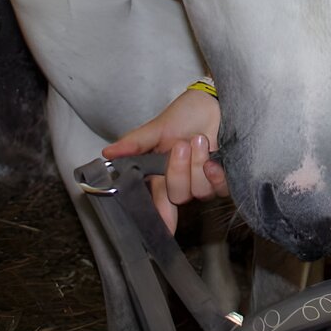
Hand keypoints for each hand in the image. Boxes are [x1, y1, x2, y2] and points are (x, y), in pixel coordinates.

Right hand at [102, 89, 227, 232]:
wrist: (216, 101)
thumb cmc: (187, 113)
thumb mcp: (158, 127)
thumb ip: (135, 143)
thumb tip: (107, 153)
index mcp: (162, 174)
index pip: (158, 203)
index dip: (160, 219)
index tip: (163, 228)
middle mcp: (183, 182)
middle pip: (178, 196)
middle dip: (178, 171)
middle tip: (181, 145)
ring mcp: (203, 181)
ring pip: (199, 192)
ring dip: (197, 165)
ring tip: (199, 140)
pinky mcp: (223, 178)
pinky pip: (220, 189)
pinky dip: (216, 175)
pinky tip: (214, 161)